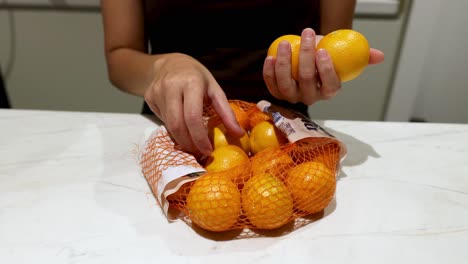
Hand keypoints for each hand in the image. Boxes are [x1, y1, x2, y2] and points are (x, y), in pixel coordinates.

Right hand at [144, 53, 243, 155]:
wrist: (171, 63)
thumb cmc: (196, 77)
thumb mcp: (214, 89)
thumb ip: (226, 112)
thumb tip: (239, 134)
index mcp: (191, 83)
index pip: (193, 117)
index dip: (199, 137)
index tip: (207, 150)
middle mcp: (171, 86)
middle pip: (177, 124)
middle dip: (188, 143)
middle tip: (198, 152)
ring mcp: (157, 91)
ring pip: (168, 124)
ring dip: (180, 138)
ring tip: (191, 143)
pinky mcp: (148, 97)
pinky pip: (161, 119)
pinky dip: (172, 128)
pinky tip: (179, 125)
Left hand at [263, 28, 384, 104]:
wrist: (307, 59)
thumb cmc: (326, 56)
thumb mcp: (344, 55)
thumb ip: (361, 56)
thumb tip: (379, 56)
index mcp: (329, 91)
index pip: (329, 84)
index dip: (325, 70)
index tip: (322, 50)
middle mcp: (311, 98)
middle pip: (307, 80)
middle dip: (305, 57)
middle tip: (306, 36)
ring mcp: (293, 97)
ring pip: (287, 84)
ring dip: (284, 64)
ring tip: (286, 44)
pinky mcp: (277, 93)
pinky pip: (272, 85)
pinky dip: (269, 73)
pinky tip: (270, 57)